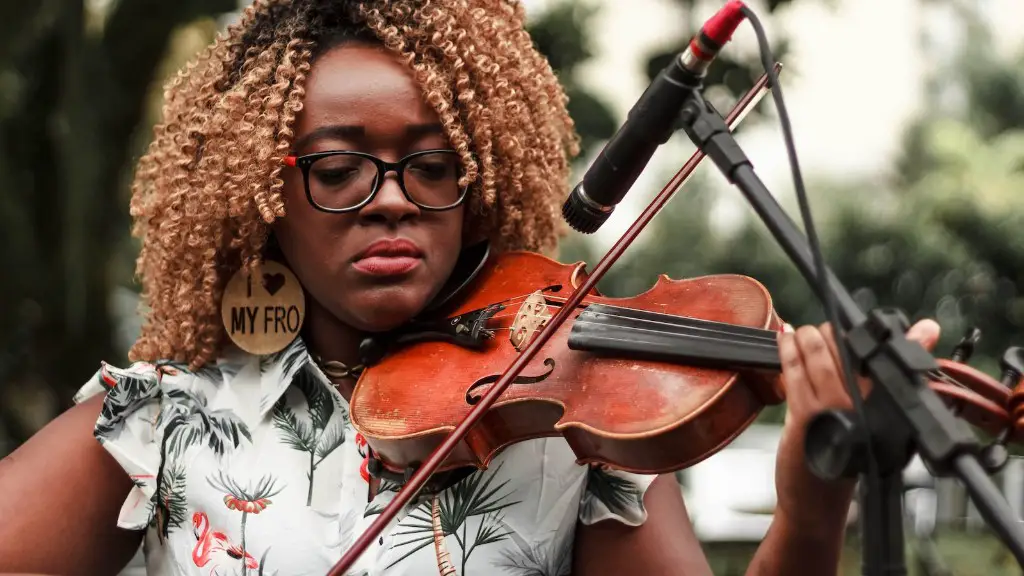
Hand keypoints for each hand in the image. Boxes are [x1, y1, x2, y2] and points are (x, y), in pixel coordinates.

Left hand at [772, 319, 940, 530]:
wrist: (817, 504)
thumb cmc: (846, 459)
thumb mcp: (872, 419)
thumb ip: (883, 375)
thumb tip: (924, 328)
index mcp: (888, 404)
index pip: (881, 352)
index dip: (863, 331)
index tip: (851, 320)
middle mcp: (866, 406)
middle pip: (848, 347)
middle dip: (829, 331)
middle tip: (819, 330)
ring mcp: (836, 409)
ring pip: (820, 355)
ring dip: (806, 337)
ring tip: (799, 333)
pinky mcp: (807, 416)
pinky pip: (796, 372)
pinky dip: (787, 351)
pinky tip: (784, 341)